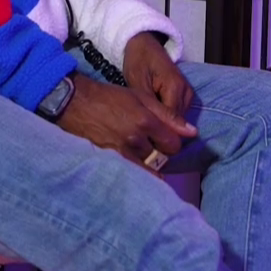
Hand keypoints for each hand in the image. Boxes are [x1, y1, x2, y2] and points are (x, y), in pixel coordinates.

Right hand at [57, 79, 191, 168]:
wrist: (77, 103)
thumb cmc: (110, 97)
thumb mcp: (141, 98)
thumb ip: (167, 115)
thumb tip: (193, 132)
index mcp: (145, 121)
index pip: (174, 144)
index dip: (173, 141)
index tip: (166, 137)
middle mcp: (135, 140)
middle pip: (162, 158)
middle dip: (162, 153)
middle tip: (154, 144)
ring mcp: (122, 153)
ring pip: (148, 169)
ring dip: (150, 164)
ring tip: (144, 154)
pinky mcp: (111, 161)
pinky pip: (133, 173)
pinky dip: (139, 172)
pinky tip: (136, 166)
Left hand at [124, 35, 195, 133]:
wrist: (144, 44)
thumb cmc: (138, 61)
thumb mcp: (138, 83)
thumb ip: (149, 106)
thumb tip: (154, 128)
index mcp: (176, 88)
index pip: (172, 122)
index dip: (158, 132)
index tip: (142, 137)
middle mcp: (186, 92)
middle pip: (177, 123)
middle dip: (160, 128)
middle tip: (140, 130)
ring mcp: (188, 94)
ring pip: (178, 120)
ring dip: (163, 122)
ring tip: (144, 122)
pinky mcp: (185, 95)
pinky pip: (177, 113)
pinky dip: (165, 116)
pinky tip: (152, 116)